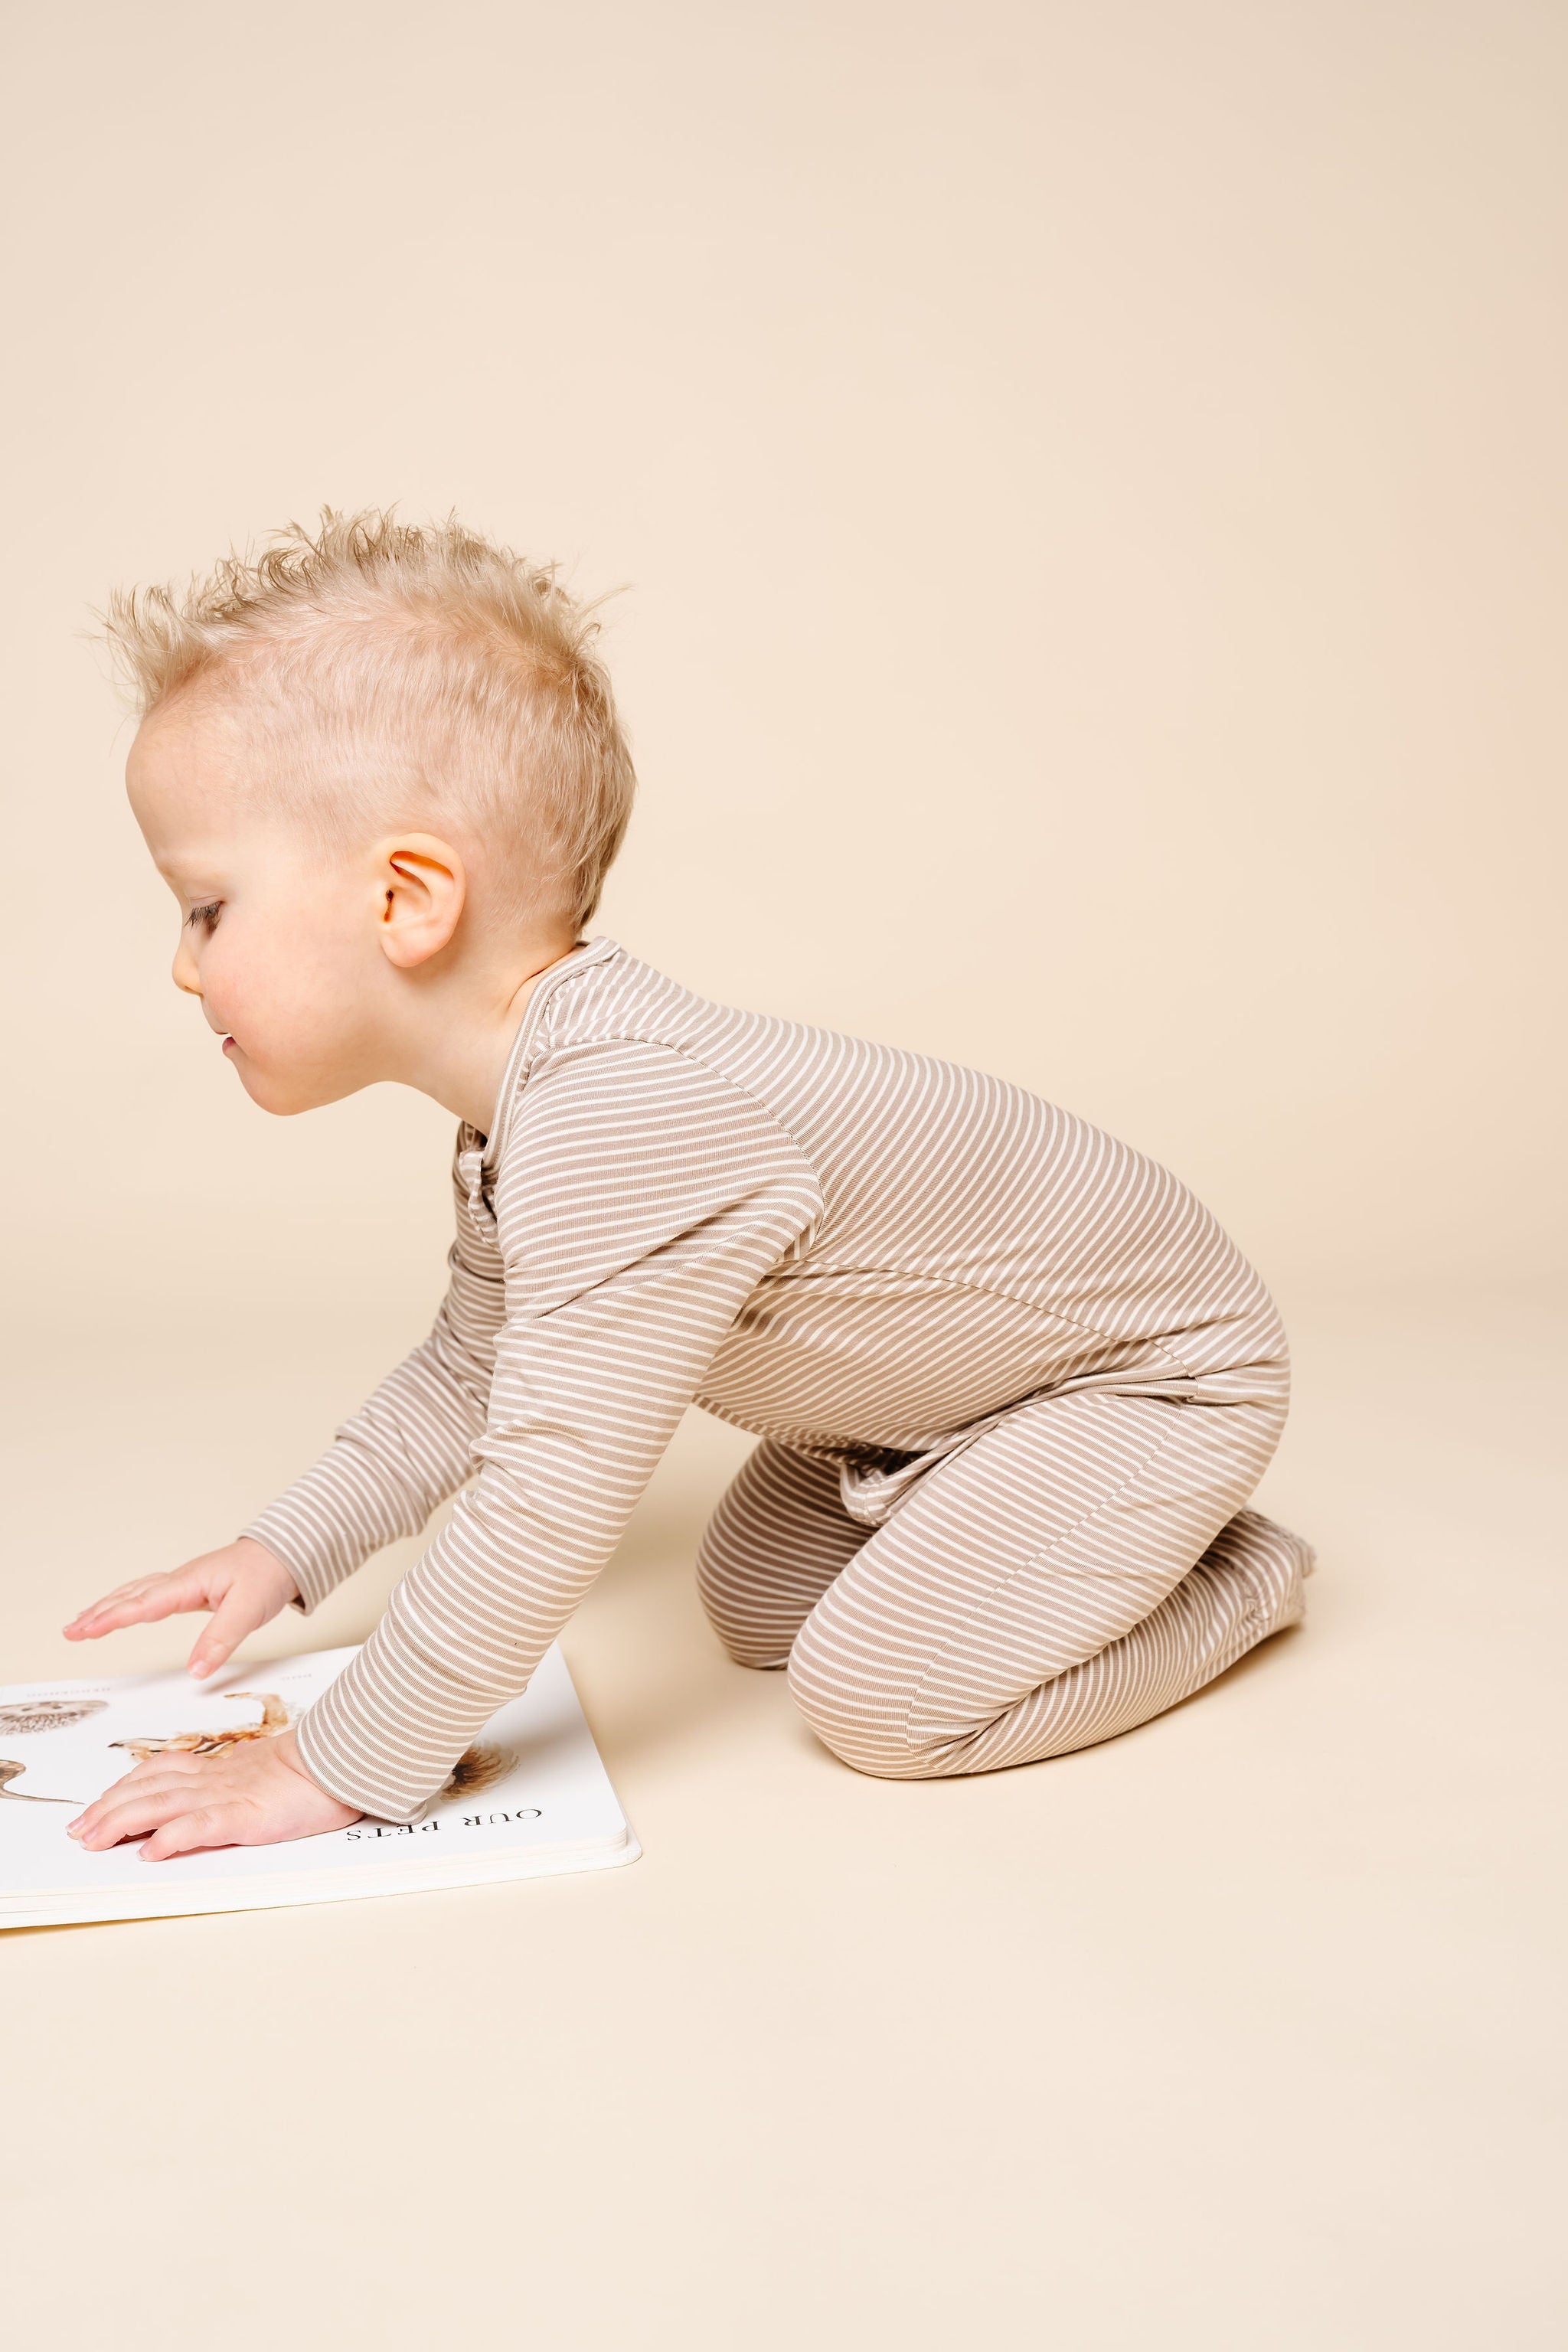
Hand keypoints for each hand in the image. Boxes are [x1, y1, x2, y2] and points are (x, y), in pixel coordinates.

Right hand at [63, 1537, 299, 1677]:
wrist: (287, 1552)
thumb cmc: (269, 1574)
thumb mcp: (250, 1610)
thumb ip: (221, 1639)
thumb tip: (195, 1671)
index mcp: (189, 1584)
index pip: (143, 1604)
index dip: (111, 1619)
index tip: (84, 1631)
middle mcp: (181, 1580)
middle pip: (130, 1596)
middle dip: (98, 1614)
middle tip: (70, 1631)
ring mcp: (184, 1582)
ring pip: (136, 1593)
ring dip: (107, 1607)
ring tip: (82, 1623)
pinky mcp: (191, 1587)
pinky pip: (149, 1594)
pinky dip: (128, 1602)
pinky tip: (122, 1608)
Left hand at [67, 1728, 360, 1859]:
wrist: (341, 1761)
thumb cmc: (308, 1773)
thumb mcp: (260, 1775)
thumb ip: (234, 1781)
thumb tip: (215, 1792)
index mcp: (217, 1771)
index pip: (157, 1774)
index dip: (121, 1790)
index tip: (94, 1809)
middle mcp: (213, 1780)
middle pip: (147, 1789)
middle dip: (107, 1810)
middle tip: (78, 1831)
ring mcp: (227, 1796)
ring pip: (162, 1805)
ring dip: (122, 1822)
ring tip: (94, 1840)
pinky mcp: (245, 1816)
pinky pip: (200, 1826)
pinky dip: (171, 1838)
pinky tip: (151, 1851)